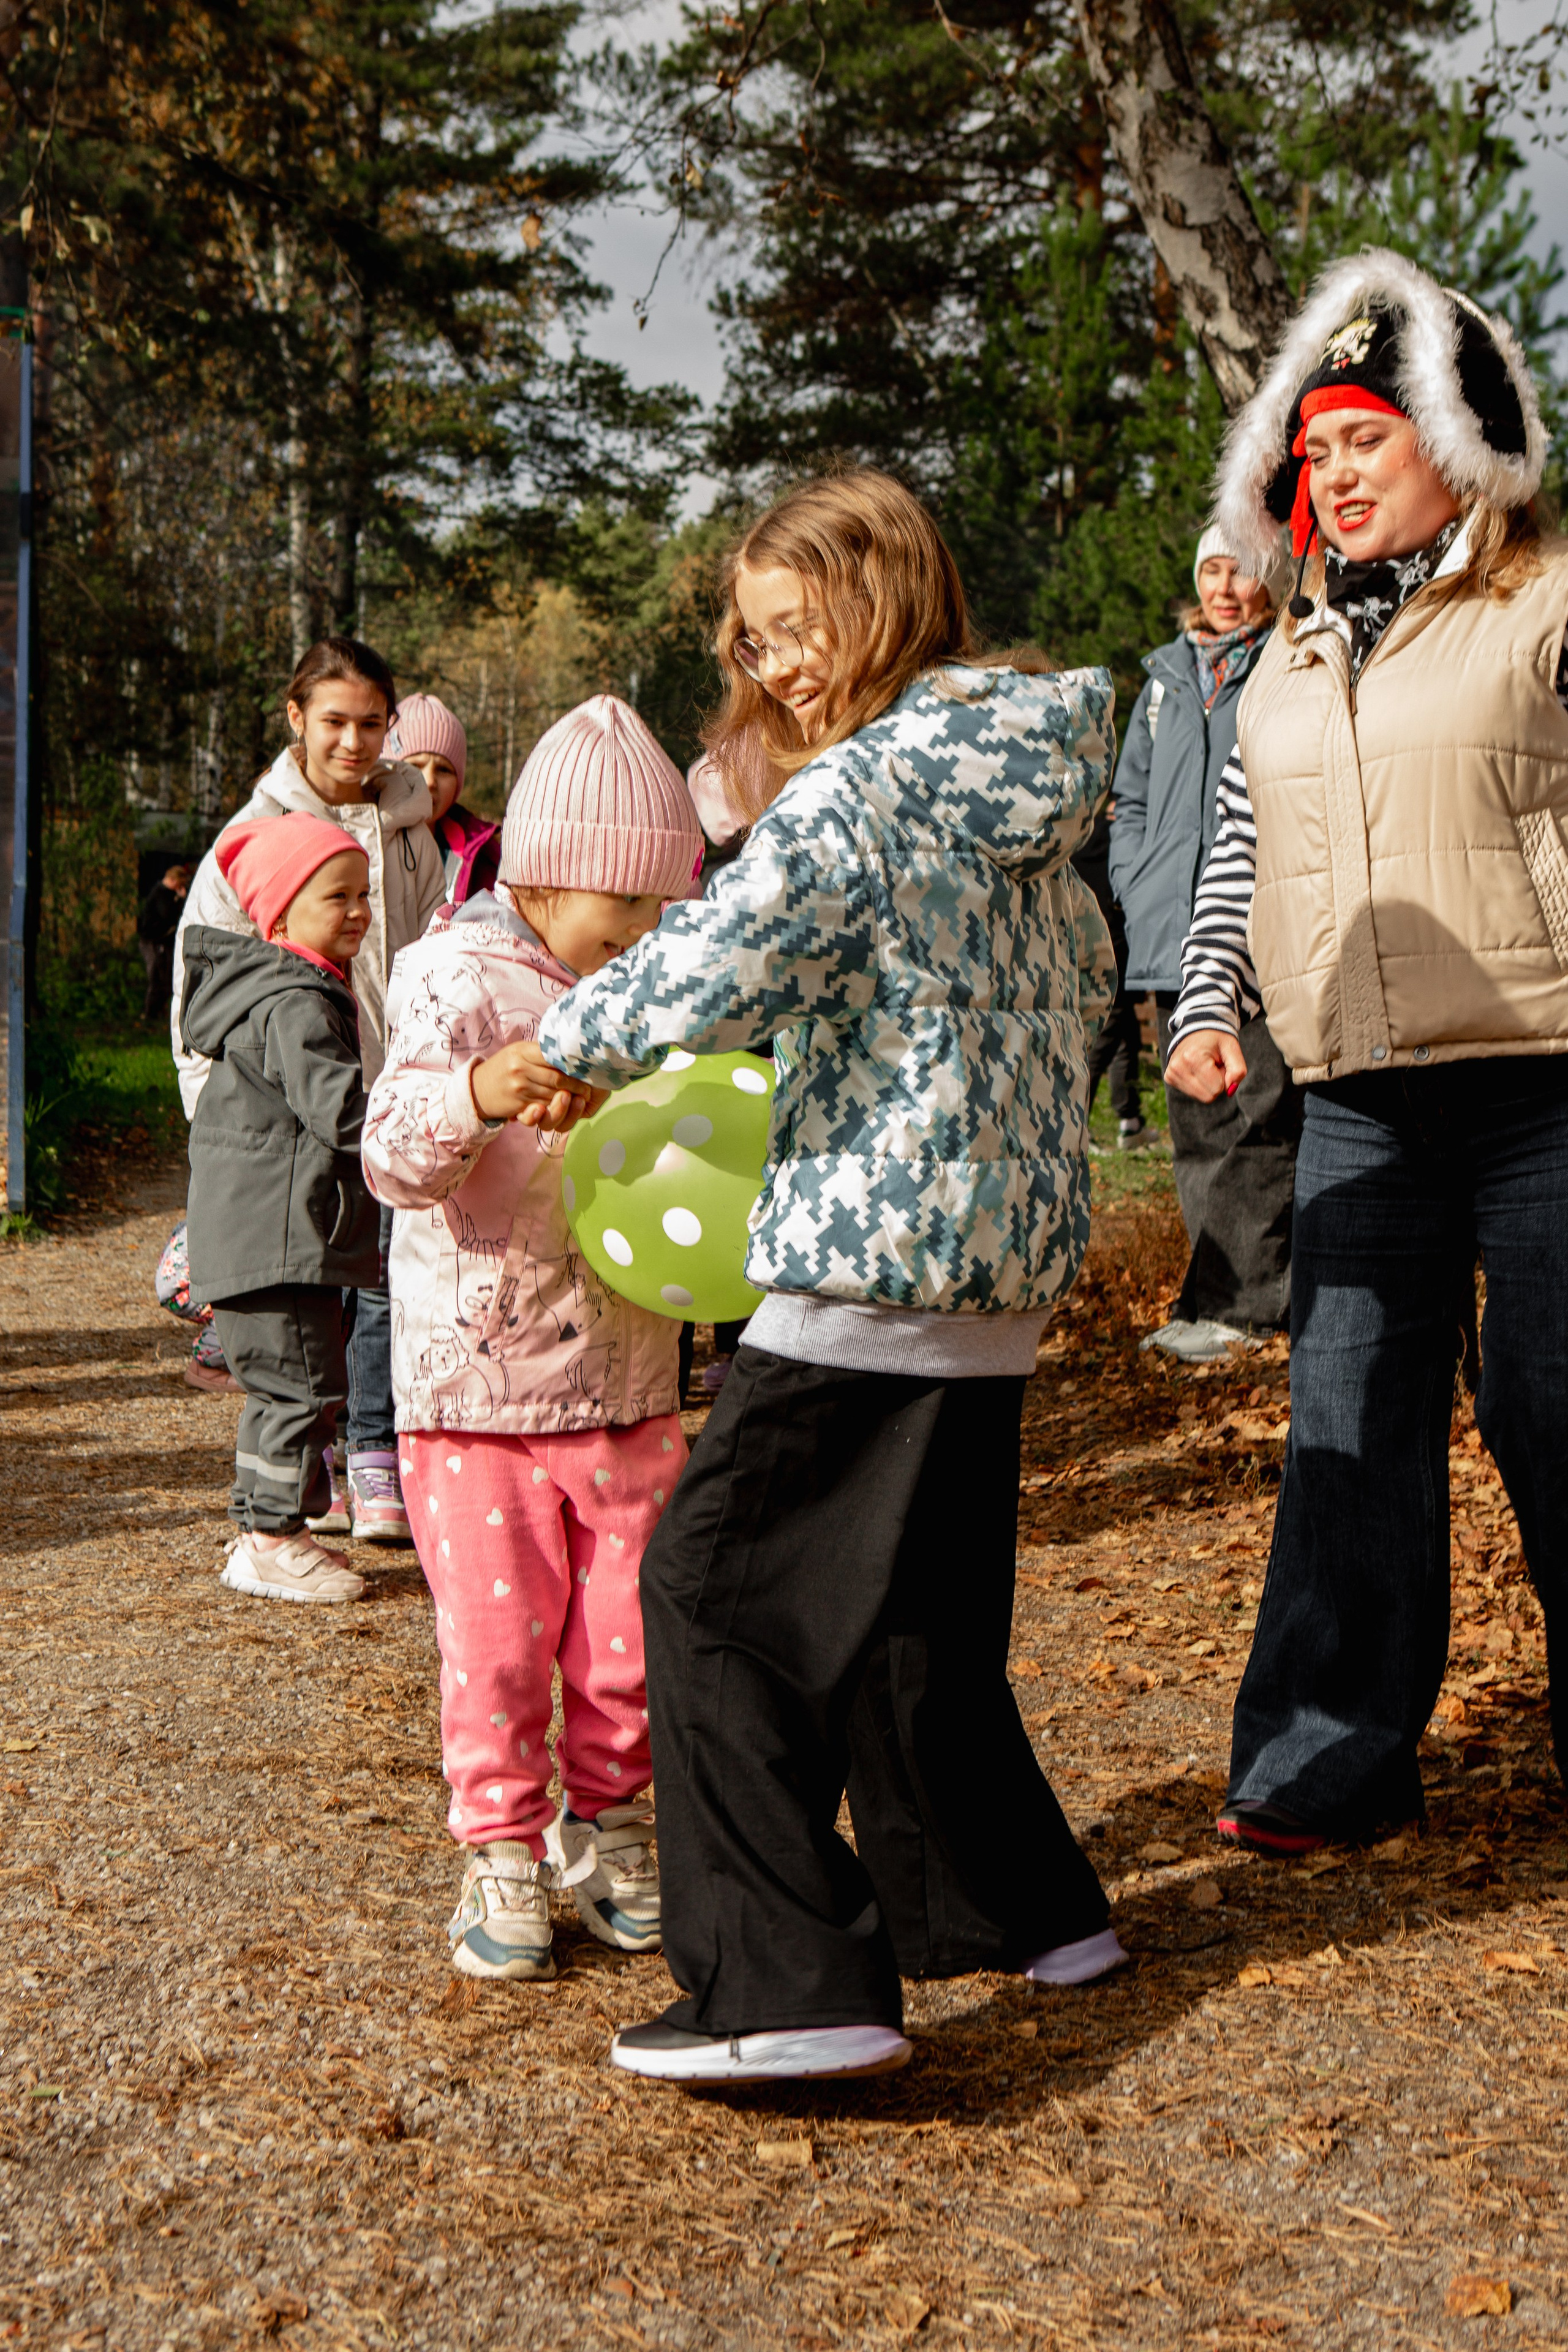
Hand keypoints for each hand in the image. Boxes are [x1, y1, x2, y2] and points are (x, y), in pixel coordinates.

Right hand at [470, 1042, 604, 1131]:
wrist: (477, 1089)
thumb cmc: (503, 1067)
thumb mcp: (518, 1051)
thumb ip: (540, 1050)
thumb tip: (570, 1045)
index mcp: (523, 1052)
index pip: (554, 1055)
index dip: (573, 1063)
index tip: (586, 1066)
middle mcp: (520, 1069)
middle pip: (558, 1079)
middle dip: (577, 1085)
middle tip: (590, 1087)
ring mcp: (519, 1089)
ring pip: (553, 1095)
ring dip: (571, 1099)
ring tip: (583, 1096)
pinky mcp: (518, 1106)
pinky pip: (544, 1108)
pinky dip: (557, 1108)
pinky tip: (565, 1105)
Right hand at [1164, 1028, 1247, 1102]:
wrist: (1196, 1028)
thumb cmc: (1216, 1039)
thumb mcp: (1232, 1048)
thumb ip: (1238, 1069)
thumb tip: (1230, 1090)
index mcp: (1192, 1057)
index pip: (1217, 1089)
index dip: (1224, 1077)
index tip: (1220, 1063)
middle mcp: (1178, 1067)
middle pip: (1209, 1096)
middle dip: (1216, 1083)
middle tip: (1214, 1065)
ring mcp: (1171, 1074)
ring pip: (1201, 1097)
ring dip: (1208, 1084)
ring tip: (1206, 1066)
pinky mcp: (1169, 1078)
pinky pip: (1192, 1094)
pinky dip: (1199, 1084)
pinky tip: (1197, 1070)